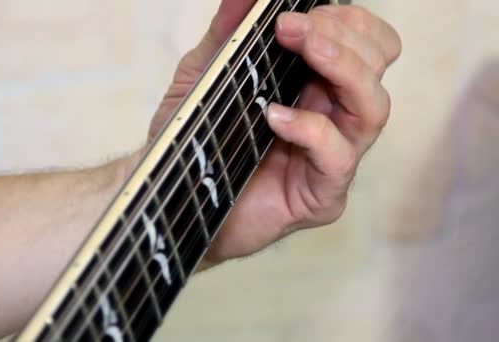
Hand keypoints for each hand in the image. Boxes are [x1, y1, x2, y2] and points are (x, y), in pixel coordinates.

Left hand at [149, 1, 401, 266]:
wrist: (178, 199)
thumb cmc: (199, 139)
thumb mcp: (205, 76)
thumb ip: (226, 35)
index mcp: (316, 85)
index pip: (364, 42)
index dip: (343, 20)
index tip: (292, 15)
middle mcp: (334, 117)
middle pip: (378, 66)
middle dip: (341, 37)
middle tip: (291, 27)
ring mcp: (333, 158)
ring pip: (374, 107)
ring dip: (343, 69)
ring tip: (303, 48)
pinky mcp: (321, 195)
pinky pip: (338, 158)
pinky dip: (311, 129)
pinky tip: (275, 116)